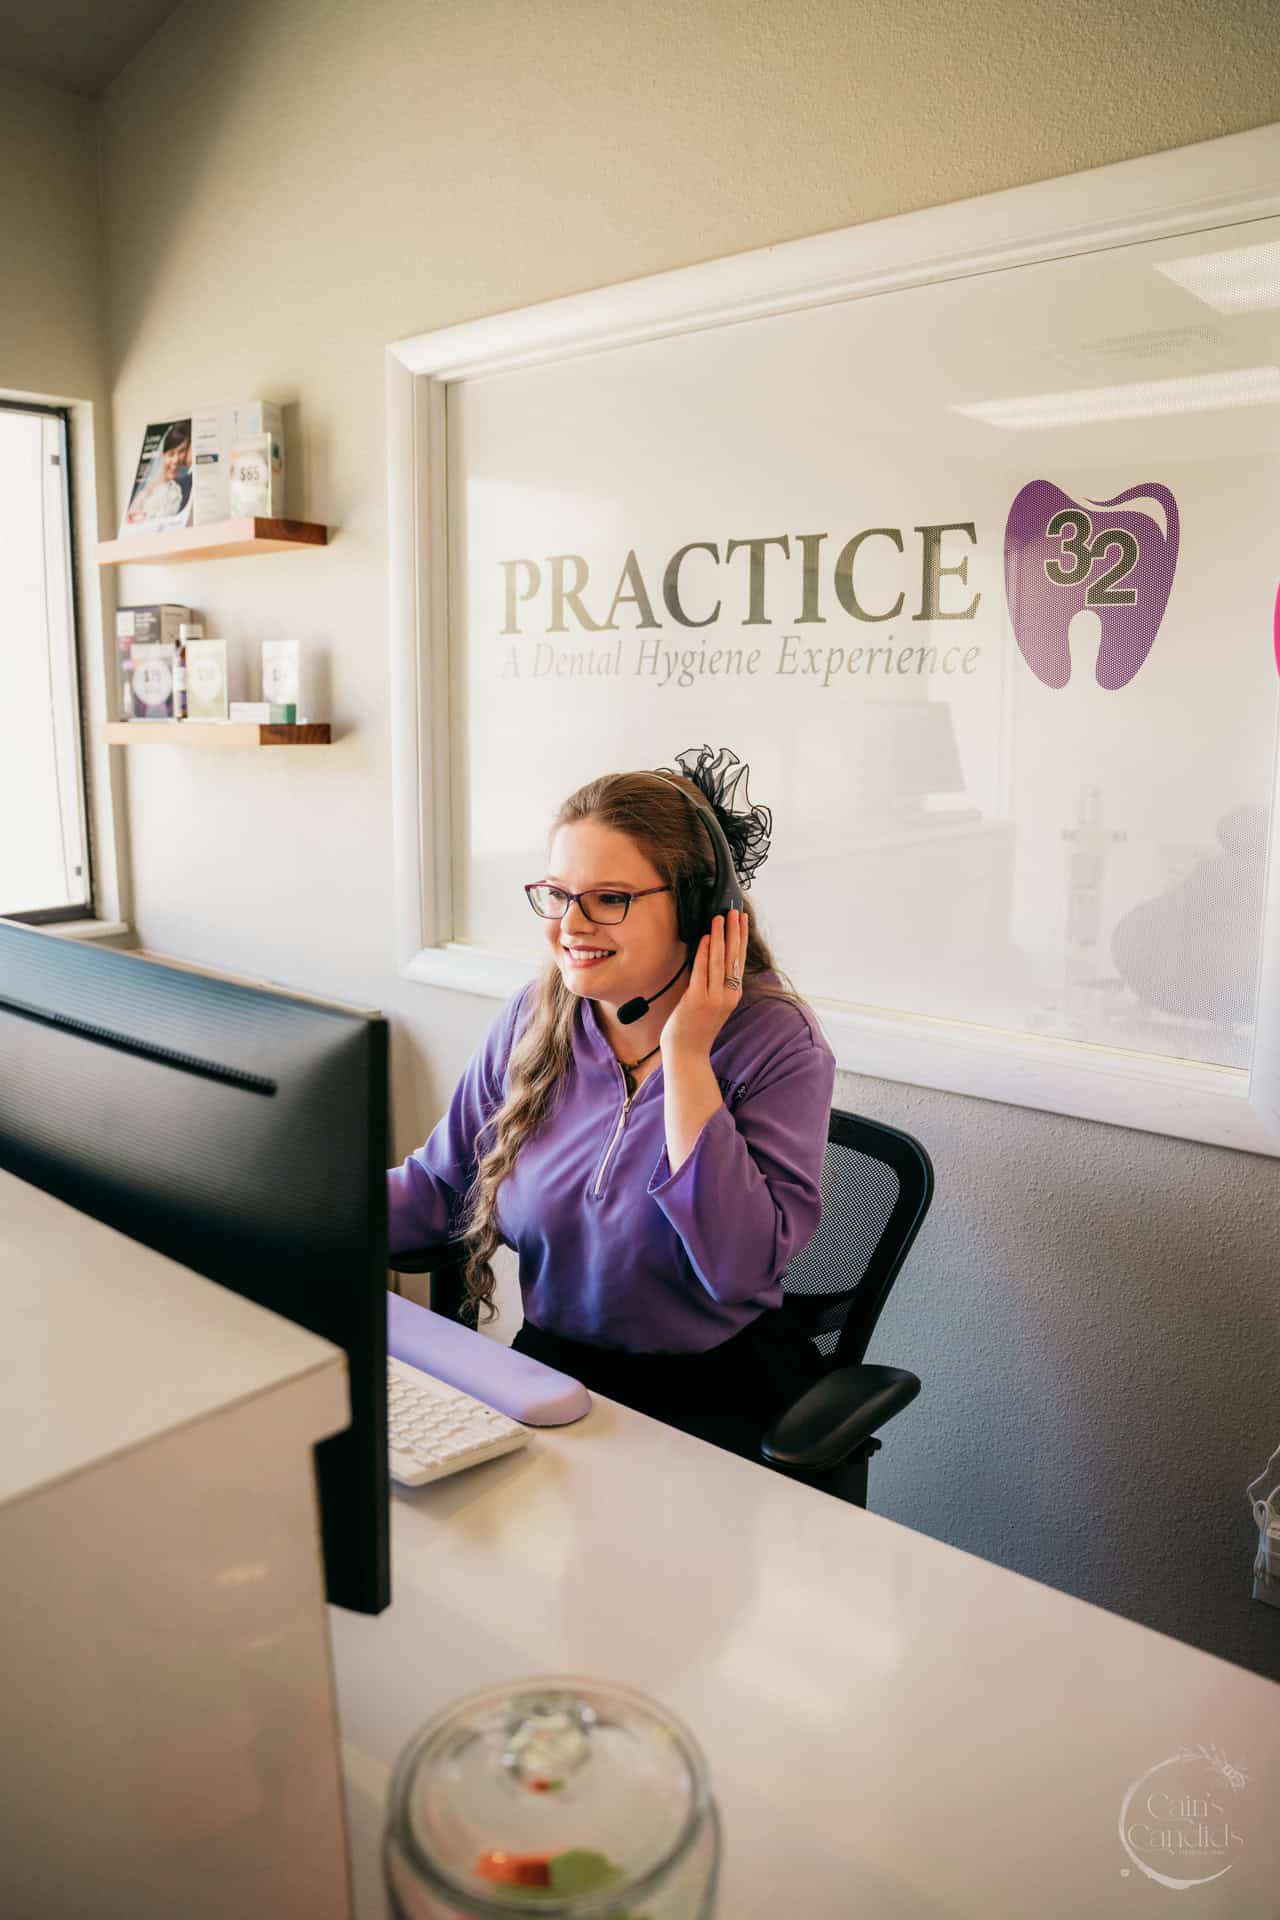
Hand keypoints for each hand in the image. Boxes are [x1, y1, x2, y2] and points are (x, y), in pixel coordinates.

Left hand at [661, 908, 747, 1060]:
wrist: (688, 1055)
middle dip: (734, 931)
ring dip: (720, 936)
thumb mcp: (712, 1005)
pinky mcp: (697, 1000)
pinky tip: (706, 938)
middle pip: (734, 957)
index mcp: (733, 995)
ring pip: (720, 961)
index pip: (740, 960)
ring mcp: (713, 998)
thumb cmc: (696, 1030)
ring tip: (720, 918)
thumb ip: (714, 984)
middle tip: (734, 911)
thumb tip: (710, 957)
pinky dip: (705, 953)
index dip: (741, 938)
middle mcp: (727, 995)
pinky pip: (702, 971)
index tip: (742, 920)